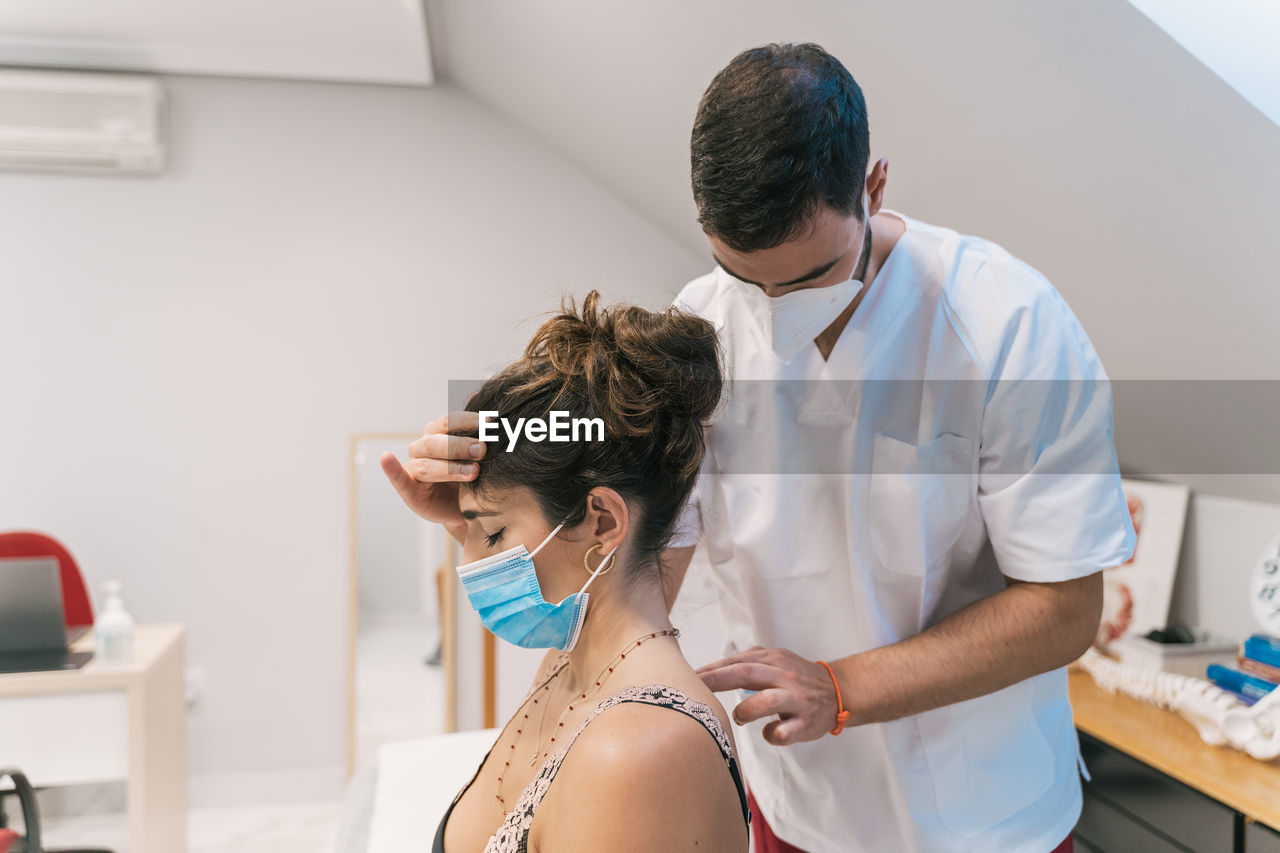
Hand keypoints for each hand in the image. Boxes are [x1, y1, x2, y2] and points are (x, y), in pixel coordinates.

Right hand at [381, 411, 485, 533]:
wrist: (467, 509)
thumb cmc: (471, 476)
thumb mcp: (478, 453)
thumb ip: (475, 428)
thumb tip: (477, 395)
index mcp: (438, 433)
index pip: (449, 421)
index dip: (468, 420)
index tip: (490, 423)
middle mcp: (423, 447)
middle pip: (437, 442)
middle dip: (461, 445)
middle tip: (483, 449)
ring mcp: (413, 467)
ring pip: (427, 463)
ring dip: (450, 467)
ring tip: (473, 472)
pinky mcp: (408, 489)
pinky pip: (397, 477)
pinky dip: (391, 468)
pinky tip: (386, 458)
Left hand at [696, 646, 842, 745]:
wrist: (838, 692)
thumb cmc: (796, 679)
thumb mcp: (775, 661)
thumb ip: (746, 662)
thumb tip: (708, 670)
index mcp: (774, 659)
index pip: (736, 662)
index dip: (711, 670)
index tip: (688, 677)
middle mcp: (785, 676)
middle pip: (746, 673)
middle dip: (717, 680)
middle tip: (695, 689)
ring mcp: (797, 699)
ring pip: (767, 701)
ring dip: (746, 710)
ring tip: (739, 717)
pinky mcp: (807, 723)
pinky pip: (784, 732)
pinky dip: (772, 735)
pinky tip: (771, 734)